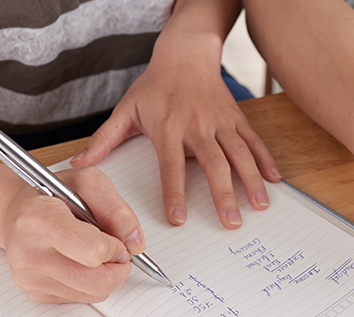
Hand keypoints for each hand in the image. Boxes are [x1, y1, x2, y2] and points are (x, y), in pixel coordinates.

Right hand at [2, 167, 144, 303]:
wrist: (15, 213)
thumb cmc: (52, 196)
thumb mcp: (88, 183)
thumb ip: (116, 209)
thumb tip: (135, 244)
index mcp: (39, 220)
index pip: (94, 252)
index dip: (115, 247)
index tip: (113, 237)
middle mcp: (29, 253)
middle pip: (100, 282)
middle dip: (118, 267)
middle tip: (114, 250)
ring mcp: (30, 278)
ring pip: (96, 294)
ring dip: (107, 274)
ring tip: (94, 252)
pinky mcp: (35, 294)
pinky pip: (83, 298)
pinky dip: (90, 282)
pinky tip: (78, 262)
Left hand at [71, 35, 279, 228]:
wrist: (185, 56)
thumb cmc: (155, 86)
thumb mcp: (126, 109)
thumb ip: (105, 139)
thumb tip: (79, 164)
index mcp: (168, 128)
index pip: (171, 166)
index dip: (174, 193)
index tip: (179, 218)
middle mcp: (197, 126)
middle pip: (213, 164)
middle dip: (224, 195)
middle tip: (231, 222)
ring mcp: (221, 122)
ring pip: (240, 154)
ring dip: (252, 181)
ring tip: (259, 207)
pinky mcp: (237, 119)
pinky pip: (254, 142)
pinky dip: (266, 161)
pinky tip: (274, 181)